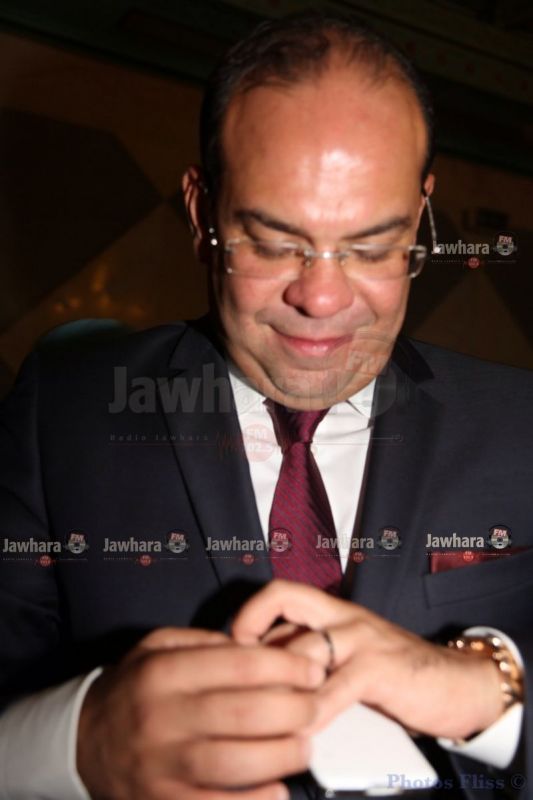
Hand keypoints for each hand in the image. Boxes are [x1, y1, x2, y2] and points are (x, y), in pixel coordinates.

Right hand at [77, 626, 324, 799]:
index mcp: (163, 672)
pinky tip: (278, 790)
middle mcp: (161, 717)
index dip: (285, 666)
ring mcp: (161, 765)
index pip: (238, 665)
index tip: (312, 668)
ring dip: (282, 755)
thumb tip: (261, 649)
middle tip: (316, 706)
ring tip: (304, 745)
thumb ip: (205, 643)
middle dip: (293, 709)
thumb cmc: (135, 688)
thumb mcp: (158, 647)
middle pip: (243, 713)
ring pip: (235, 762)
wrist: (84, 741)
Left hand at [232, 580, 503, 739]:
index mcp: (333, 611)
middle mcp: (344, 616)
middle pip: (286, 600)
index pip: (279, 594)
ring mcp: (362, 638)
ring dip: (279, 683)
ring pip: (304, 648)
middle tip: (236, 676)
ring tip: (263, 712)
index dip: (249, 616)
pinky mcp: (381, 668)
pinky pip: (336, 688)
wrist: (456, 683)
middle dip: (252, 638)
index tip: (229, 650)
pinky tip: (303, 731)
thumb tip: (259, 670)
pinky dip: (314, 711)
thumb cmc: (394, 673)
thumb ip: (310, 655)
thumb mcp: (347, 655)